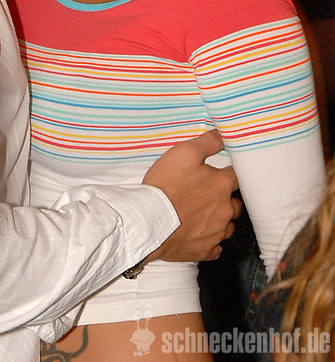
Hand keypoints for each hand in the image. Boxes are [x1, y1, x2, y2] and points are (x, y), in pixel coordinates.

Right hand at [143, 130, 240, 261]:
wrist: (149, 221)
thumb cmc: (166, 184)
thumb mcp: (184, 152)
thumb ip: (208, 142)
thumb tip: (225, 135)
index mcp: (221, 186)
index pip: (237, 176)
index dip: (230, 173)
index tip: (224, 172)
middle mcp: (225, 211)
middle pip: (236, 203)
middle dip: (227, 198)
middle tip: (210, 193)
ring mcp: (216, 233)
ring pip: (227, 226)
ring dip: (220, 219)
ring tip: (203, 214)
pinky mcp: (204, 251)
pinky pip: (215, 247)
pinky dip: (210, 241)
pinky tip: (200, 234)